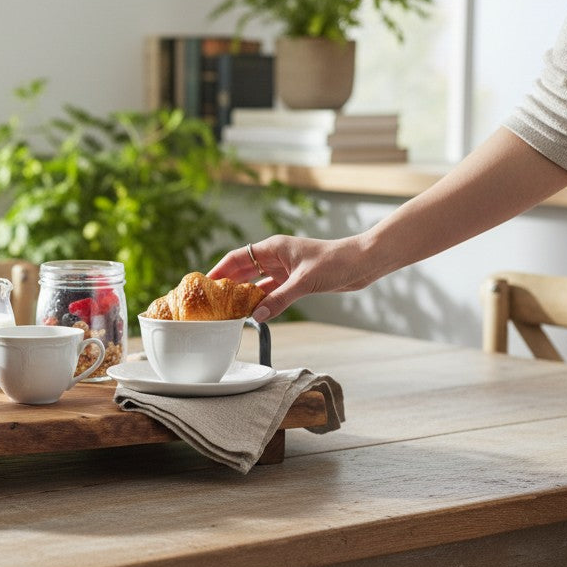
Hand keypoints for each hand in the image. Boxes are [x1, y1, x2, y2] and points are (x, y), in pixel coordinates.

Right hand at [207, 234, 381, 321]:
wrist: (363, 263)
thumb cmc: (336, 262)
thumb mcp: (304, 283)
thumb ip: (279, 300)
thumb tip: (255, 318)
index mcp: (273, 248)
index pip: (237, 258)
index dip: (219, 270)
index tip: (203, 283)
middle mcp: (275, 257)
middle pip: (243, 270)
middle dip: (227, 284)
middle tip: (210, 301)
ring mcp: (284, 269)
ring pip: (256, 283)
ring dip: (244, 295)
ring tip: (227, 309)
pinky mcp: (295, 280)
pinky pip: (271, 291)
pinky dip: (262, 301)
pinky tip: (253, 313)